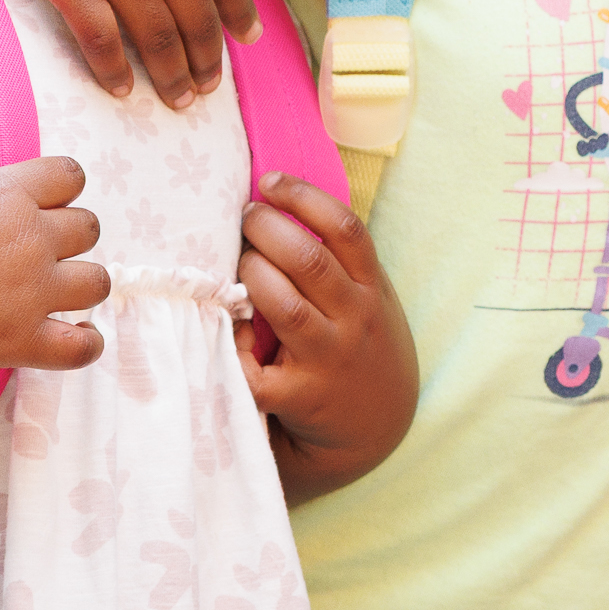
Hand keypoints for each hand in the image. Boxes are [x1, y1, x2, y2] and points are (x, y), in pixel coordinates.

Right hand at [0, 0, 261, 110]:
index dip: (240, 17)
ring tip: (179, 101)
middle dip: (207, 61)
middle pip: (196, 21)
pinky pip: (100, 41)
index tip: (248, 40)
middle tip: (210, 89)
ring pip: (155, 39)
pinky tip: (120, 88)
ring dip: (171, 76)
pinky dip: (113, 70)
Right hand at [0, 148, 108, 374]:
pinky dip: (84, 343)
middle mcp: (28, 237)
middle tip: (38, 253)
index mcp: (9, 192)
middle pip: (90, 228)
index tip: (44, 206)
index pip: (73, 176)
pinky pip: (81, 345)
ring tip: (56, 293)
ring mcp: (28, 291)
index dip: (61, 191)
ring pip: (97, 281)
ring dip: (80, 286)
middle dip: (69, 238)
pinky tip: (70, 334)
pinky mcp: (17, 340)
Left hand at [238, 172, 416, 497]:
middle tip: (244, 218)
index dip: (304, 198)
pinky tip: (232, 328)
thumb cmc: (362, 347)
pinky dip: (236, 342)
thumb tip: (287, 205)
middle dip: (266, 229)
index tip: (270, 182)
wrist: (376, 427)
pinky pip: (255, 368)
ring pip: (282, 304)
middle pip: (308, 260)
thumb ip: (344, 263)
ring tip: (237, 263)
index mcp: (372, 289)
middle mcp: (354, 319)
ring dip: (250, 274)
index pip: (344, 229)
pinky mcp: (298, 397)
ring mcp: (327, 359)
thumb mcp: (372, 300)